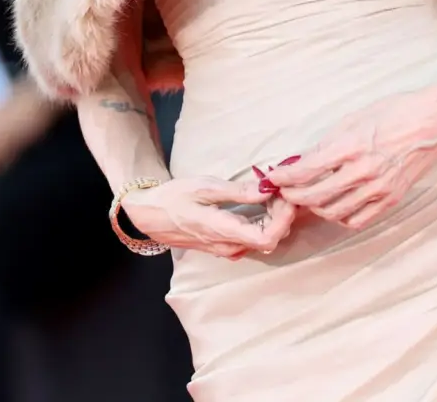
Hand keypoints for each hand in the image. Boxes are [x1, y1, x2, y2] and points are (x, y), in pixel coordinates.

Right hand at [122, 176, 293, 259]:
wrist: (149, 215)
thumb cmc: (174, 198)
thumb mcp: (204, 187)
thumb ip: (238, 191)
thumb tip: (268, 189)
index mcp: (223, 231)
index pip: (267, 238)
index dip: (284, 220)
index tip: (287, 197)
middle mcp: (228, 247)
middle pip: (270, 240)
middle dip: (283, 216)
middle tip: (282, 190)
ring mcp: (226, 250)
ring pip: (262, 241)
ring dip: (275, 220)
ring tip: (274, 194)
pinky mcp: (225, 247)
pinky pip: (252, 240)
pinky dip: (264, 223)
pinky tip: (262, 204)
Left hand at [268, 90, 436, 230]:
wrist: (434, 123)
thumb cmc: (396, 113)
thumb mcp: (354, 119)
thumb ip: (327, 143)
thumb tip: (303, 159)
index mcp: (351, 146)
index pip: (306, 170)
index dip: (285, 177)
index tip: (275, 177)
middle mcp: (364, 171)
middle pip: (315, 196)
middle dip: (293, 195)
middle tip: (285, 190)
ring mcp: (379, 189)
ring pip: (333, 212)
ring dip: (314, 207)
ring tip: (307, 198)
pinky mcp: (391, 199)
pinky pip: (357, 220)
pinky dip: (340, 218)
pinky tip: (335, 207)